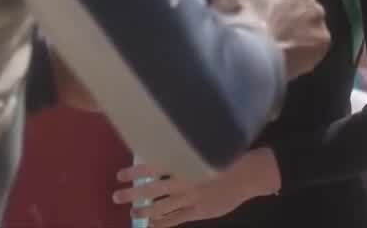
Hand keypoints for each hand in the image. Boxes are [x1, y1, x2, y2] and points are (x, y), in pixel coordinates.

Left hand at [113, 149, 279, 226]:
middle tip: (116, 196)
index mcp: (185, 163)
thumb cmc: (226, 156)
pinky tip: (153, 225)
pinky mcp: (199, 212)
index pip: (153, 167)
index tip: (120, 175)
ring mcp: (191, 199)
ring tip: (133, 212)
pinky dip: (162, 223)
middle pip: (152, 190)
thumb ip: (183, 150)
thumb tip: (161, 145)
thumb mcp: (203, 147)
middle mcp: (184, 182)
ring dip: (145, 211)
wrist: (250, 174)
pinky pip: (176, 220)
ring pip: (162, 208)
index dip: (135, 172)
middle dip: (133, 194)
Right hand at [212, 0, 329, 78]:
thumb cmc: (234, 16)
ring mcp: (315, 14)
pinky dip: (305, 50)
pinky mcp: (323, 38)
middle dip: (288, 9)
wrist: (249, 51)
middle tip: (271, 27)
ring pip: (310, 20)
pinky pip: (315, 43)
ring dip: (299, 29)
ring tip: (280, 45)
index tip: (261, 6)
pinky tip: (290, 58)